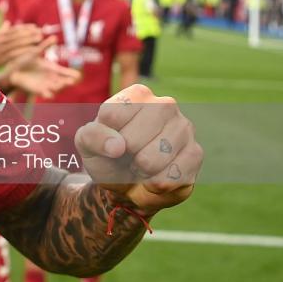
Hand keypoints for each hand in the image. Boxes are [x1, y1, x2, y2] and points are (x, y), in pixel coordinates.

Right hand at [0, 23, 42, 68]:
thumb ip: (1, 30)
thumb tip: (8, 22)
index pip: (15, 29)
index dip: (26, 28)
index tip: (35, 27)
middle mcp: (1, 40)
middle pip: (18, 35)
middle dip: (30, 33)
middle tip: (41, 31)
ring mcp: (2, 49)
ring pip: (18, 43)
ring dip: (29, 40)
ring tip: (40, 39)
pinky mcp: (3, 57)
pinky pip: (16, 53)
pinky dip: (24, 51)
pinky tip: (32, 51)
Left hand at [4, 36, 80, 97]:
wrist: (14, 71)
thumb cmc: (26, 61)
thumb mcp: (36, 52)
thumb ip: (45, 45)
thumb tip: (55, 36)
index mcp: (53, 69)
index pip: (66, 72)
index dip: (72, 74)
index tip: (79, 75)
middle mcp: (52, 78)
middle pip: (64, 81)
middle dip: (68, 81)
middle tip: (72, 81)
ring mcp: (46, 85)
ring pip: (57, 88)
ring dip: (59, 87)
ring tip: (61, 85)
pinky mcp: (38, 90)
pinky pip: (46, 94)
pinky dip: (48, 94)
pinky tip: (48, 93)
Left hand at [75, 83, 202, 214]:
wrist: (127, 184)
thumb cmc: (107, 155)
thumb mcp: (87, 143)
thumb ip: (92, 136)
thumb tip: (118, 146)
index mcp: (137, 94)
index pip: (111, 115)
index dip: (104, 137)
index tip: (111, 139)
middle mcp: (165, 105)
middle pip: (132, 141)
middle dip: (124, 157)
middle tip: (129, 156)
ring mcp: (184, 128)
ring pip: (151, 161)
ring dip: (140, 173)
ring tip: (143, 165)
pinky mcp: (195, 153)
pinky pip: (168, 179)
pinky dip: (155, 186)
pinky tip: (157, 176)